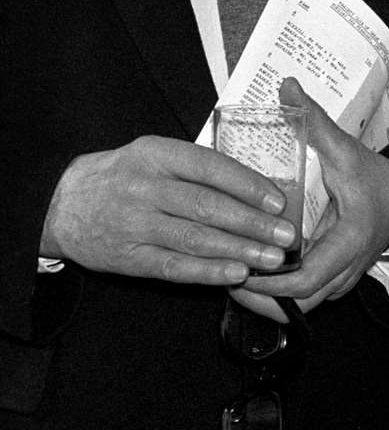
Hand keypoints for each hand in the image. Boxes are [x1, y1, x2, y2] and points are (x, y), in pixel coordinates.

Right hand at [42, 136, 296, 286]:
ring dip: (238, 251)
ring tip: (271, 259)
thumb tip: (255, 185)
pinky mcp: (129, 258)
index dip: (248, 185)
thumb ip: (195, 167)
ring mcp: (135, 224)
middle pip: (206, 206)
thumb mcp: (153, 155)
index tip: (279, 201)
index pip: (210, 167)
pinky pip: (175, 267)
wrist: (61, 204)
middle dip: (252, 223)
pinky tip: (236, 275)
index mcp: (156, 154)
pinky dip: (208, 272)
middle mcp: (145, 187)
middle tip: (286, 235)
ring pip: (195, 239)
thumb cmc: (121, 176)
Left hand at [230, 77, 388, 320]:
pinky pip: (305, 296)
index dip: (268, 283)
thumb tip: (287, 86)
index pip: (305, 280)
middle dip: (259, 297)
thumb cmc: (377, 178)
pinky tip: (253, 272)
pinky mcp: (336, 280)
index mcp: (349, 241)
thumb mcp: (347, 150)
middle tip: (223, 275)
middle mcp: (346, 269)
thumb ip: (315, 121)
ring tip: (231, 275)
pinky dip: (278, 292)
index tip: (237, 269)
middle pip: (297, 304)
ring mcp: (342, 279)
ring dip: (266, 297)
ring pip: (300, 305)